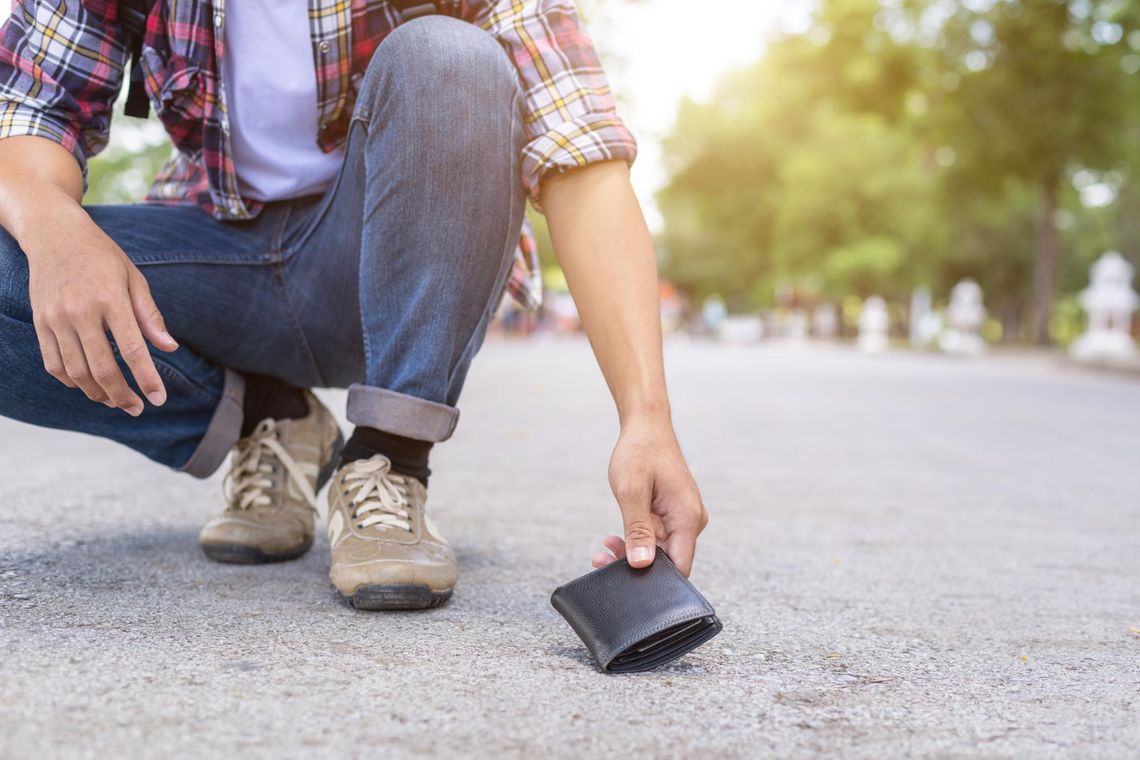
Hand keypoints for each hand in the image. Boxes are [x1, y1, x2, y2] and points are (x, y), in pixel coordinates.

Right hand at [23, 204, 177, 414]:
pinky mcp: (40, 322)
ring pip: (76, 372)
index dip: (146, 378)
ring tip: (115, 401)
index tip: (158, 399)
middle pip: (102, 368)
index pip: (132, 349)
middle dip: (122, 395)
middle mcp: (80, 312)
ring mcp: (56, 318)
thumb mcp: (134, 278)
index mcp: (110, 299)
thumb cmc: (102, 256)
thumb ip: (150, 316)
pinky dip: (71, 381)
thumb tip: (169, 348)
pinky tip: (89, 386)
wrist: (54, 234)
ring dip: (97, 393)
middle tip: (137, 408)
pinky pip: (54, 363)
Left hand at [594, 415, 707, 575]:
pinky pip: (655, 538)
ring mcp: (682, 519)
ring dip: (632, 553)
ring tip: (605, 547)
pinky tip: (614, 539)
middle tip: (603, 559)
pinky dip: (635, 540)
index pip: (679, 568)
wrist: (646, 427)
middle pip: (667, 561)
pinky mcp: (671, 516)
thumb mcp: (631, 491)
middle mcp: (690, 521)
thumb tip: (642, 564)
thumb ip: (637, 530)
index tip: (624, 579)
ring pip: (658, 552)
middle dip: (636, 566)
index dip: (654, 581)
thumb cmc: (640, 452)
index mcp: (687, 518)